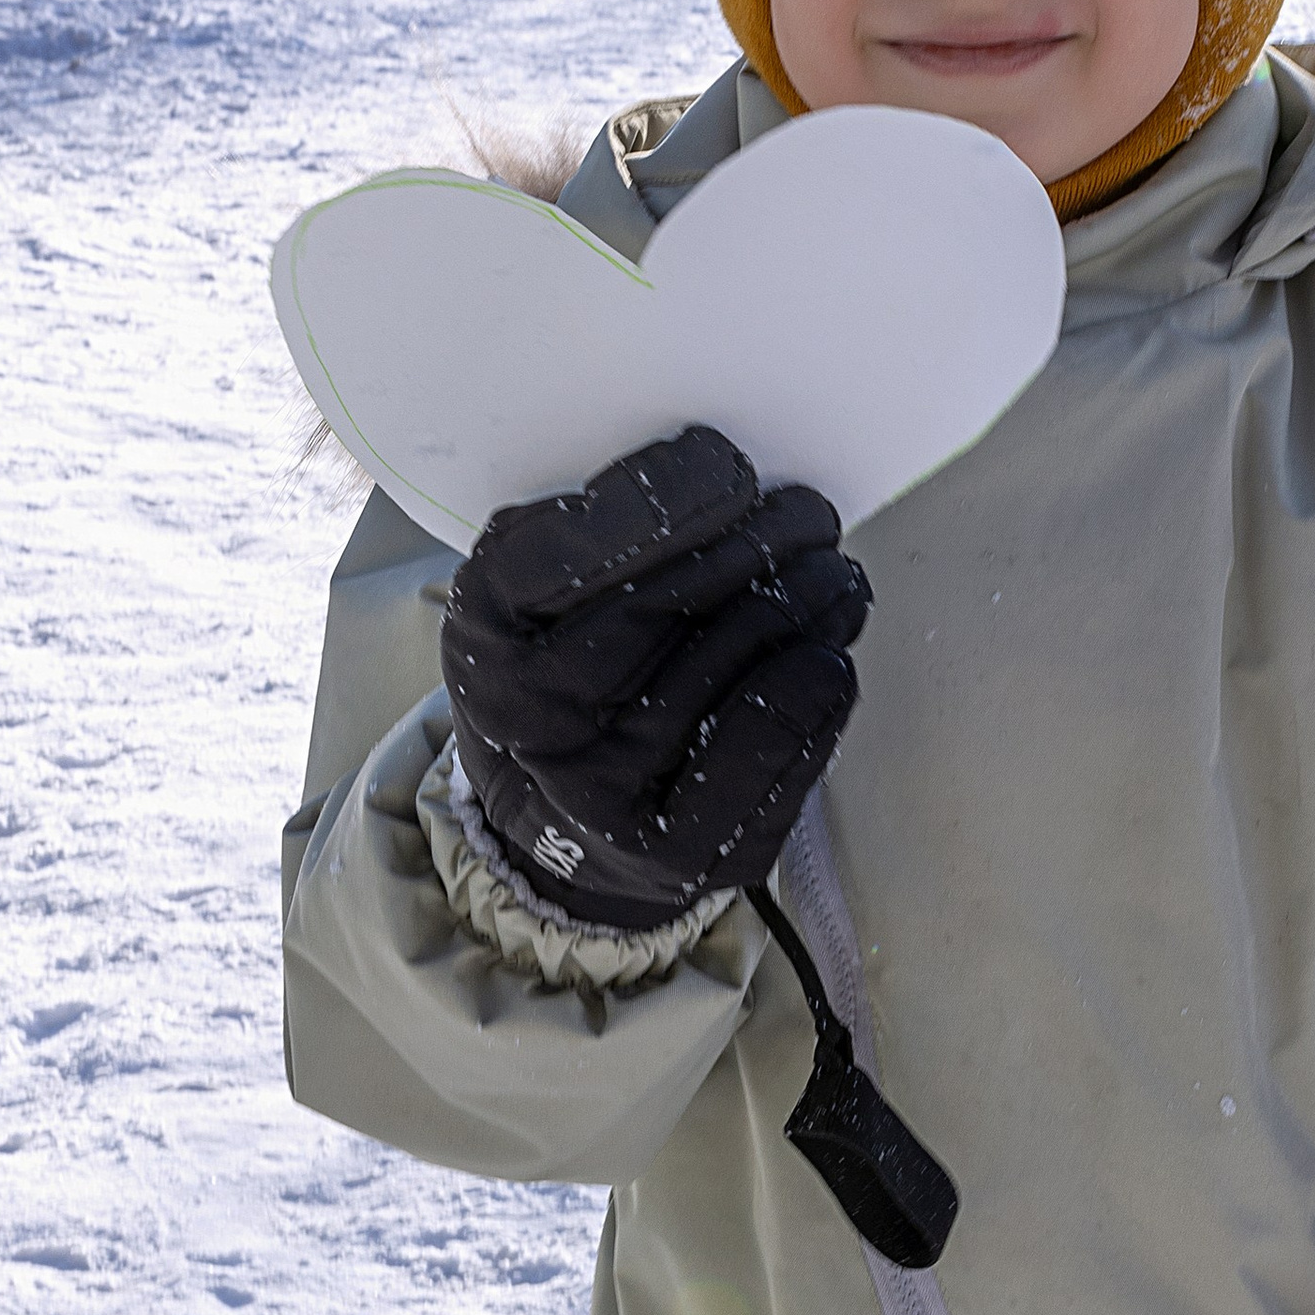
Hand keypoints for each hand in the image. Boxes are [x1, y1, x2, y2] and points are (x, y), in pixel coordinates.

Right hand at [441, 424, 869, 929]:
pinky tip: (830, 652)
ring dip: (810, 597)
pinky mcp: (679, 850)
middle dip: (764, 537)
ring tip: (831, 574)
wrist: (557, 831)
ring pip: (741, 655)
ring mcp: (602, 791)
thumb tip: (731, 475)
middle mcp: (532, 719)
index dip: (665, 497)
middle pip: (673, 596)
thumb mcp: (539, 596)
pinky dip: (819, 680)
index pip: (567, 550)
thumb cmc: (567, 675)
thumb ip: (600, 531)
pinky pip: (776, 740)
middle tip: (807, 513)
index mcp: (484, 631)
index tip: (726, 464)